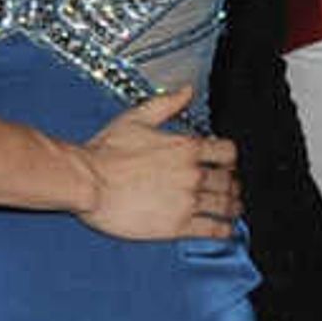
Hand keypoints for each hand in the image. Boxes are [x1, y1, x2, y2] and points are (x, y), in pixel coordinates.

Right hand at [75, 82, 240, 240]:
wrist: (87, 183)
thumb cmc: (106, 152)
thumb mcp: (137, 119)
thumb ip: (167, 104)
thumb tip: (187, 91)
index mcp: (187, 147)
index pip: (228, 152)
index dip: (230, 158)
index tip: (226, 163)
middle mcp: (193, 174)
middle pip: (229, 181)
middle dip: (233, 184)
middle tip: (232, 189)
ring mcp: (187, 201)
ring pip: (225, 205)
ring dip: (233, 207)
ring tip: (234, 209)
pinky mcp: (178, 226)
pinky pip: (213, 230)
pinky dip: (224, 230)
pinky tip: (225, 229)